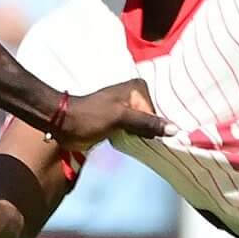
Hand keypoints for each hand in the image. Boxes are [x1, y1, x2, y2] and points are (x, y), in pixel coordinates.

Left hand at [51, 81, 169, 146]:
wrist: (64, 124)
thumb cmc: (90, 117)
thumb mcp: (120, 118)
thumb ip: (146, 123)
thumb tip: (175, 129)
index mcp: (137, 88)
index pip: (160, 111)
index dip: (162, 126)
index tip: (171, 140)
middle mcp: (136, 96)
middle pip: (155, 118)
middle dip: (158, 131)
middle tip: (168, 145)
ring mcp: (128, 110)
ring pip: (147, 126)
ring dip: (150, 137)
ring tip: (159, 149)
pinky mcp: (121, 122)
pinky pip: (137, 131)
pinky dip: (140, 139)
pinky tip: (146, 148)